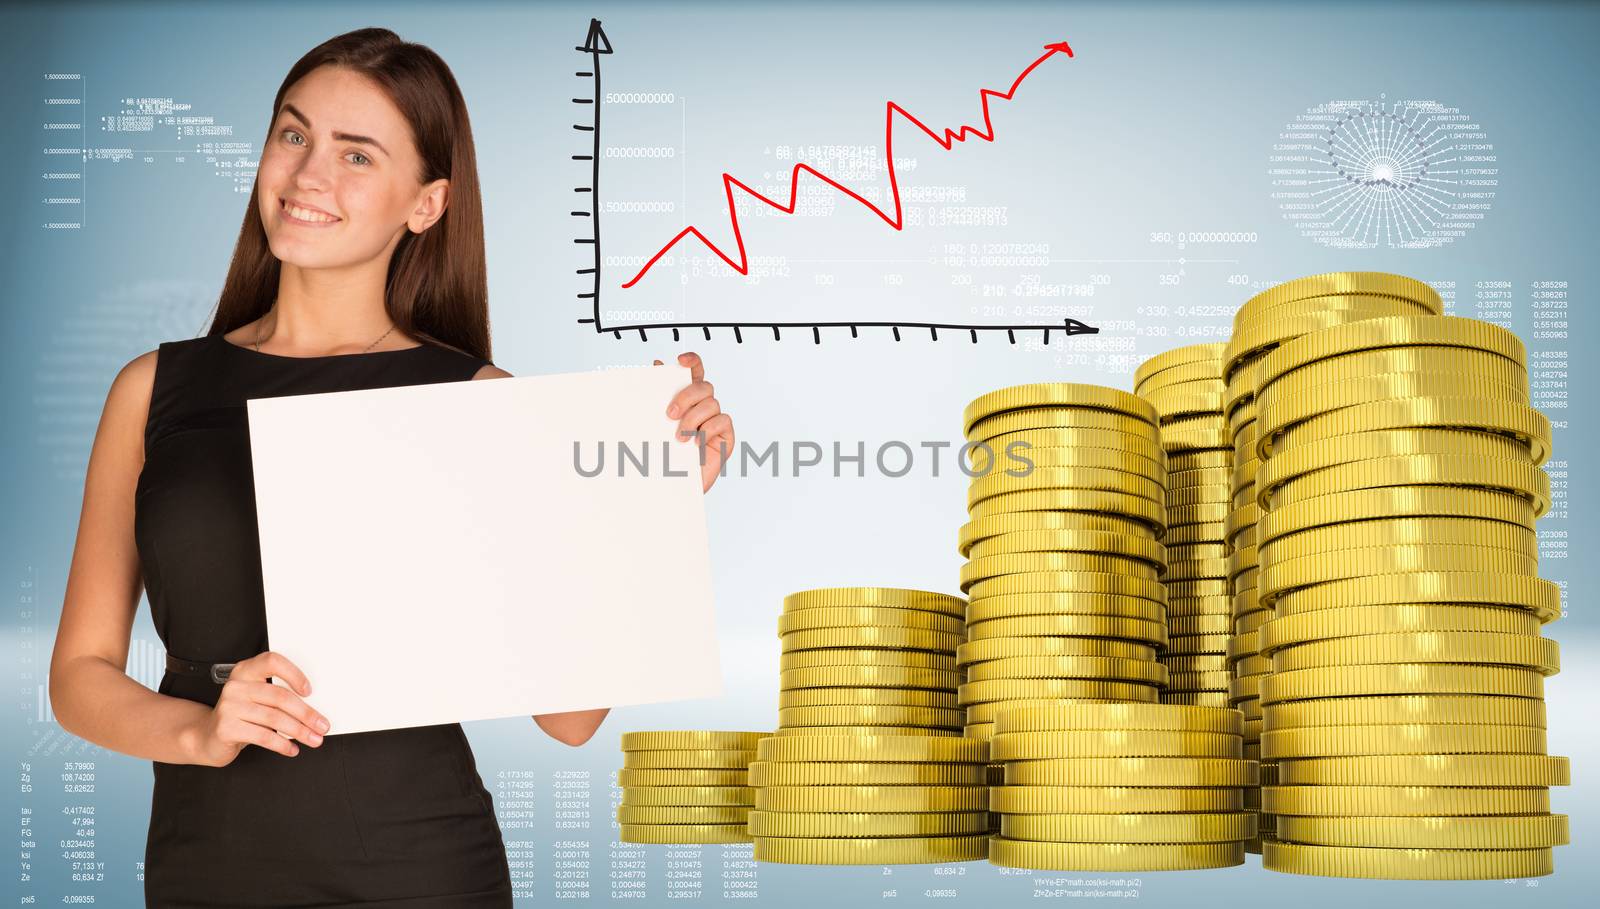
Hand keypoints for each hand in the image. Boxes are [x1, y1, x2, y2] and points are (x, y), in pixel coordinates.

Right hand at [187, 650, 330, 766]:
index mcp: (246, 671)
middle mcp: (236, 686)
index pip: (272, 662)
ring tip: (313, 739)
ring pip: (275, 718)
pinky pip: (263, 736)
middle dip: (306, 714)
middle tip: (322, 725)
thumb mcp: (257, 699)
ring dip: (299, 731)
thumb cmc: (241, 716)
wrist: (207, 736)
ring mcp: (228, 706)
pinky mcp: (226, 728)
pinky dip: (282, 744)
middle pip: (280, 697)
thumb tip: (313, 710)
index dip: (294, 674)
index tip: (310, 691)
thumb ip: (278, 696)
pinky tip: (291, 749)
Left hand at [655, 352, 733, 492]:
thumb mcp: (655, 425)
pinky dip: (707, 429)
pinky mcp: (725, 437)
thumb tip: (657, 365)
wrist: (671, 490)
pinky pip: (723, 420)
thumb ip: (658, 396)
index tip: (681, 360)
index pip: (695, 373)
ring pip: (712, 403)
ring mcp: (715, 422)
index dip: (692, 361)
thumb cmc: (663, 458)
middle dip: (686, 396)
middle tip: (669, 414)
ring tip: (679, 437)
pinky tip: (696, 442)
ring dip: (693, 418)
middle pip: (704, 386)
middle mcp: (703, 409)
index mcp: (687, 401)